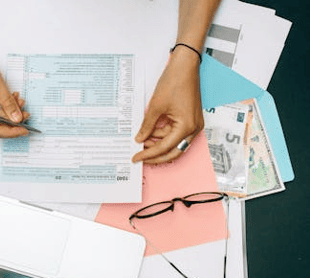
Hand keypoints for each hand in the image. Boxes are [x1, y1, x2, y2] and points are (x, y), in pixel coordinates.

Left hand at [132, 47, 203, 163]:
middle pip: (173, 151)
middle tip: (140, 157)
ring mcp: (193, 124)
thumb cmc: (174, 81)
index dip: (148, 154)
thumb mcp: (155, 106)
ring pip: (175, 143)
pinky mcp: (190, 119)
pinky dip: (164, 134)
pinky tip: (151, 133)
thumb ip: (147, 126)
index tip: (136, 158)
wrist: (184, 66)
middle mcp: (194, 128)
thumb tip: (140, 139)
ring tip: (142, 140)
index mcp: (187, 127)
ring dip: (159, 143)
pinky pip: (176, 133)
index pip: (164, 148)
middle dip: (156, 155)